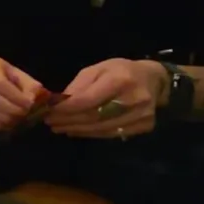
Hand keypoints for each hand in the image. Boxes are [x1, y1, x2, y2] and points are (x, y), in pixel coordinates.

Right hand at [0, 56, 43, 131]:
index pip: (0, 83)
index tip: (30, 104)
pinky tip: (11, 124)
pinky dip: (0, 125)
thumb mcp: (11, 71)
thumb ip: (26, 82)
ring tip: (21, 120)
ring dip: (8, 119)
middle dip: (13, 109)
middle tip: (27, 114)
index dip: (16, 96)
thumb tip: (42, 96)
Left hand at [47, 58, 166, 138]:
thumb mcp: (99, 69)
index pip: (89, 99)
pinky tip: (77, 131)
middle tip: (50, 122)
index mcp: (120, 80)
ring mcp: (141, 115)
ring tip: (60, 128)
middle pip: (94, 116)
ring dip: (77, 130)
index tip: (50, 111)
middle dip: (69, 120)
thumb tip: (60, 102)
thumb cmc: (121, 71)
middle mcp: (133, 99)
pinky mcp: (144, 126)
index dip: (67, 108)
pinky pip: (112, 134)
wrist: (154, 80)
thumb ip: (79, 85)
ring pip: (102, 128)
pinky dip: (92, 134)